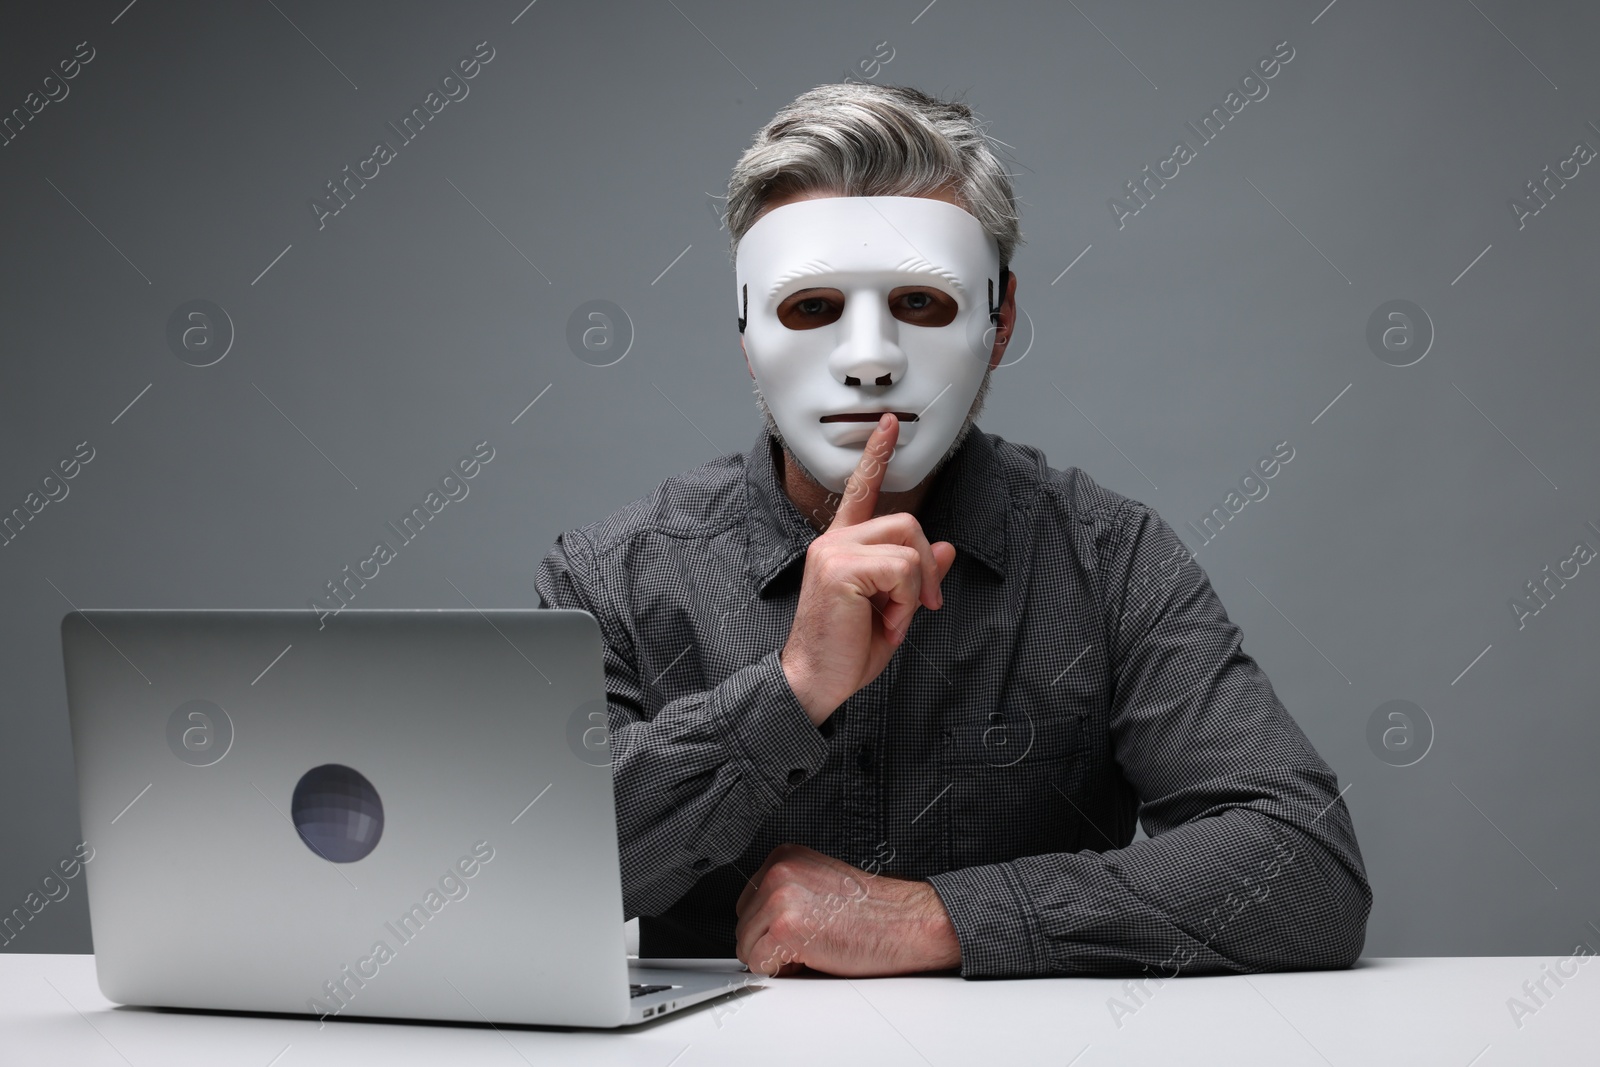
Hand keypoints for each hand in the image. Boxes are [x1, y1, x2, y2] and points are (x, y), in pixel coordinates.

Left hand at [734, 843, 961, 976]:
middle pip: (742, 926)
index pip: (747, 904)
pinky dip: (782, 971)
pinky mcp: (787, 927)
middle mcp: (778, 871)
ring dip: (776, 958)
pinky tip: (813, 956)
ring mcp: (780, 897)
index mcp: (784, 857)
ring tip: (814, 946)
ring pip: (747, 948)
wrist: (906, 921)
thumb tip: (756, 925)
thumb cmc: (871, 912)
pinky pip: (760, 965)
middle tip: (809, 941)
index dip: (770, 927)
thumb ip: (784, 895)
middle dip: (769, 943)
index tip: (798, 930)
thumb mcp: (817, 886)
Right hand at [780, 413, 956, 723]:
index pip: (860, 489)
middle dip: (925, 567)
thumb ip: (915, 576)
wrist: (814, 682)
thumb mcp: (893, 610)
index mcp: (842, 546)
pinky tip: (885, 622)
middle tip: (918, 607)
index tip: (887, 423)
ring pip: (908, 545)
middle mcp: (834, 541)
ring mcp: (835, 552)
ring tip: (892, 619)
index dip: (877, 454)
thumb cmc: (846, 650)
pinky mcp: (841, 568)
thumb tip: (945, 548)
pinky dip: (905, 602)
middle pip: (906, 522)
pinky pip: (901, 570)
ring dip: (914, 590)